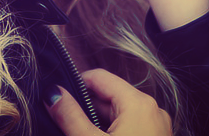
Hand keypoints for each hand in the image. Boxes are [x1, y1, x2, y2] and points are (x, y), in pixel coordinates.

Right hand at [45, 69, 172, 134]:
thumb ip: (69, 115)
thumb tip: (52, 92)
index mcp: (138, 102)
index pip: (99, 78)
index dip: (74, 85)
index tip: (56, 100)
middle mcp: (152, 110)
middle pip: (108, 96)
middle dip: (83, 108)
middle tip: (63, 124)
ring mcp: (156, 129)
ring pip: (116, 115)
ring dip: (94, 124)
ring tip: (76, 134)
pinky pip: (127, 129)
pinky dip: (109, 135)